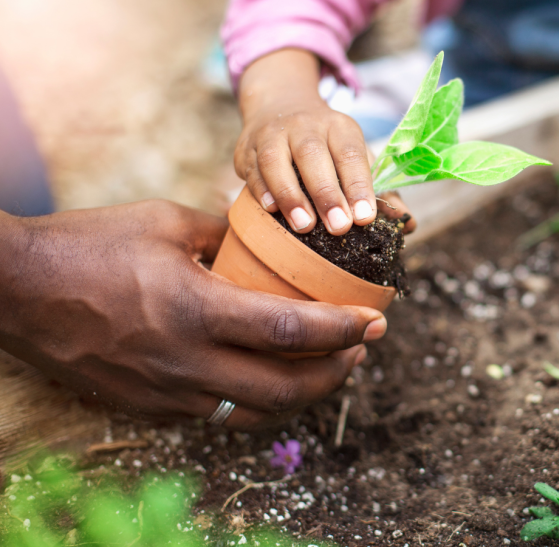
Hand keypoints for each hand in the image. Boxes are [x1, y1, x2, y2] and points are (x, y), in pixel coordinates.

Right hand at [0, 201, 387, 428]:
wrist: (13, 291)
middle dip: (337, 372)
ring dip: (303, 394)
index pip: (292, 333)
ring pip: (257, 412)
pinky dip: (259, 400)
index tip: (376, 320)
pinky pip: (221, 415)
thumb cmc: (87, 245)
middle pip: (286, 389)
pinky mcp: (150, 408)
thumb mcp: (164, 221)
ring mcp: (167, 394)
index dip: (344, 330)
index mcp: (195, 311)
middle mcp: (186, 363)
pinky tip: (270, 376)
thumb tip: (270, 236)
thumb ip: (225, 233)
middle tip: (361, 347)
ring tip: (328, 365)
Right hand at [235, 48, 380, 234]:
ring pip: (277, 161)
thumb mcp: (355, 155)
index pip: (351, 154)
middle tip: (339, 227)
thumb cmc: (326, 144)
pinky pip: (251, 169)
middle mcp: (305, 125)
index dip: (359, 186)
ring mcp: (272, 134)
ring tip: (304, 226)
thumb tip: (407, 223)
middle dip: (327, 193)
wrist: (279, 104)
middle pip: (313, 156)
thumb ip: (380, 189)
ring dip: (290, 195)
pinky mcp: (246, 148)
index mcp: (339, 127)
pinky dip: (261, 190)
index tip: (367, 217)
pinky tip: (272, 211)